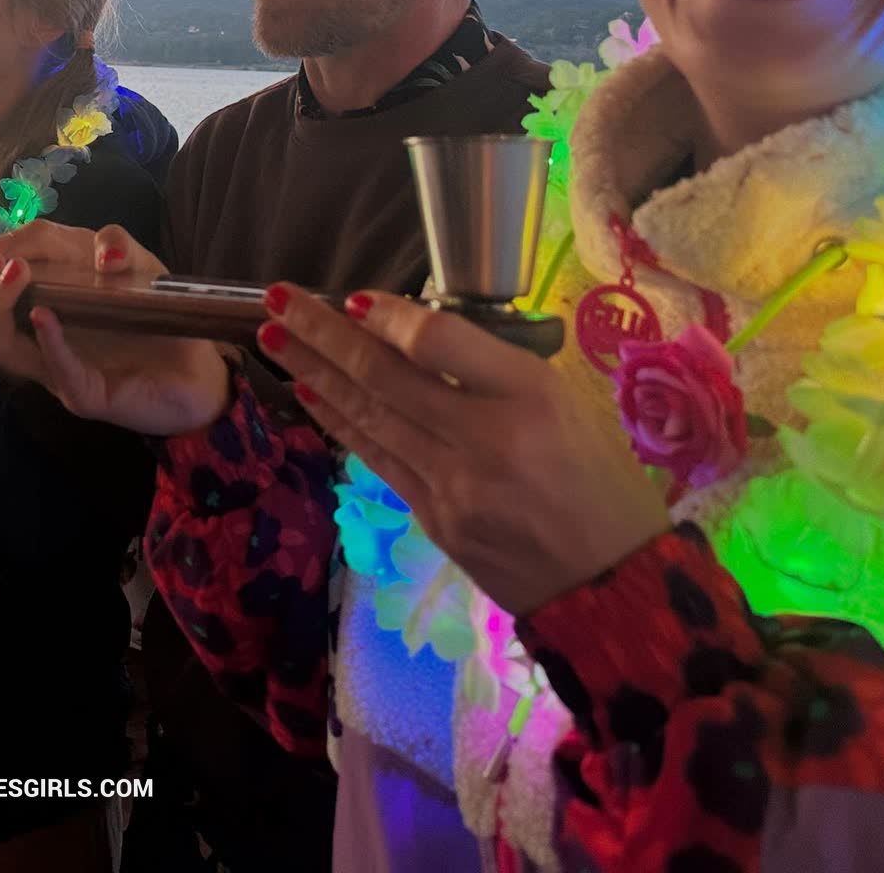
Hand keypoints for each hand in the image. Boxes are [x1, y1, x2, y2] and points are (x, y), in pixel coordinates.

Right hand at [0, 220, 231, 435]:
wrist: (202, 373)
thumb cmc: (162, 319)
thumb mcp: (143, 268)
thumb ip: (120, 245)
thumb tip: (102, 255)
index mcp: (48, 304)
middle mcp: (43, 338)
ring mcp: (60, 369)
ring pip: (2, 349)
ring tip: (13, 275)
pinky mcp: (88, 393)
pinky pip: (59, 370)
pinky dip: (48, 341)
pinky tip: (43, 315)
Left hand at [258, 285, 669, 615]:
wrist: (610, 586)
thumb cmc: (599, 479)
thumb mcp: (567, 399)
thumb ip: (495, 366)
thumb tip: (413, 332)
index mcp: (530, 396)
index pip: (438, 343)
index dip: (388, 315)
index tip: (353, 296)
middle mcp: (485, 439)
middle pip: (385, 376)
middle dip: (323, 333)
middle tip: (277, 297)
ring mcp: (452, 486)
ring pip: (368, 416)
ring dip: (314, 372)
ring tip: (273, 335)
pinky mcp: (433, 521)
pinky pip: (376, 458)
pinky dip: (339, 421)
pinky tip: (308, 394)